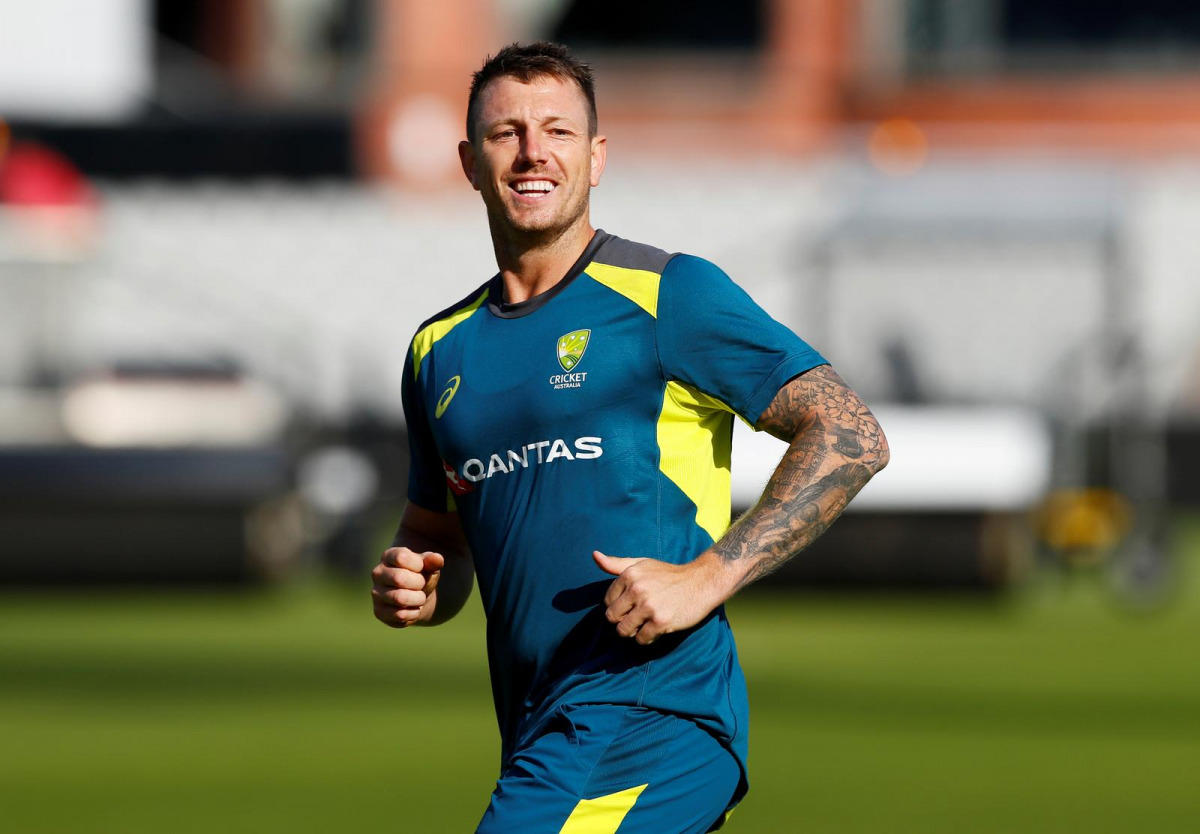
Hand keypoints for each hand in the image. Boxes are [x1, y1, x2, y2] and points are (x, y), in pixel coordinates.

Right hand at [371, 547, 443, 627]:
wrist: (416, 597)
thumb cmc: (421, 576)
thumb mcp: (429, 566)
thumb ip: (433, 561)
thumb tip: (437, 559)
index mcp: (388, 556)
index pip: (401, 558)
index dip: (418, 565)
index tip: (421, 568)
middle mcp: (378, 573)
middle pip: (400, 578)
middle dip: (419, 583)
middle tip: (422, 585)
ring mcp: (376, 593)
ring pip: (400, 598)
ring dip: (418, 599)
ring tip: (420, 597)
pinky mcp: (379, 612)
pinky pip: (400, 615)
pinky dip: (414, 613)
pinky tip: (414, 608)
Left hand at [593, 551, 729, 644]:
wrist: (701, 582)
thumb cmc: (669, 574)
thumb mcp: (642, 564)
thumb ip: (616, 563)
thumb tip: (594, 555)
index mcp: (630, 575)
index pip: (607, 601)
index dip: (618, 606)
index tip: (632, 605)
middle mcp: (637, 589)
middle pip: (612, 617)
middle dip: (622, 620)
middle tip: (637, 617)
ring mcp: (649, 606)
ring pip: (624, 630)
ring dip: (633, 631)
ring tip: (645, 624)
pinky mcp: (661, 622)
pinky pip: (641, 639)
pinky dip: (647, 638)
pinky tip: (656, 629)